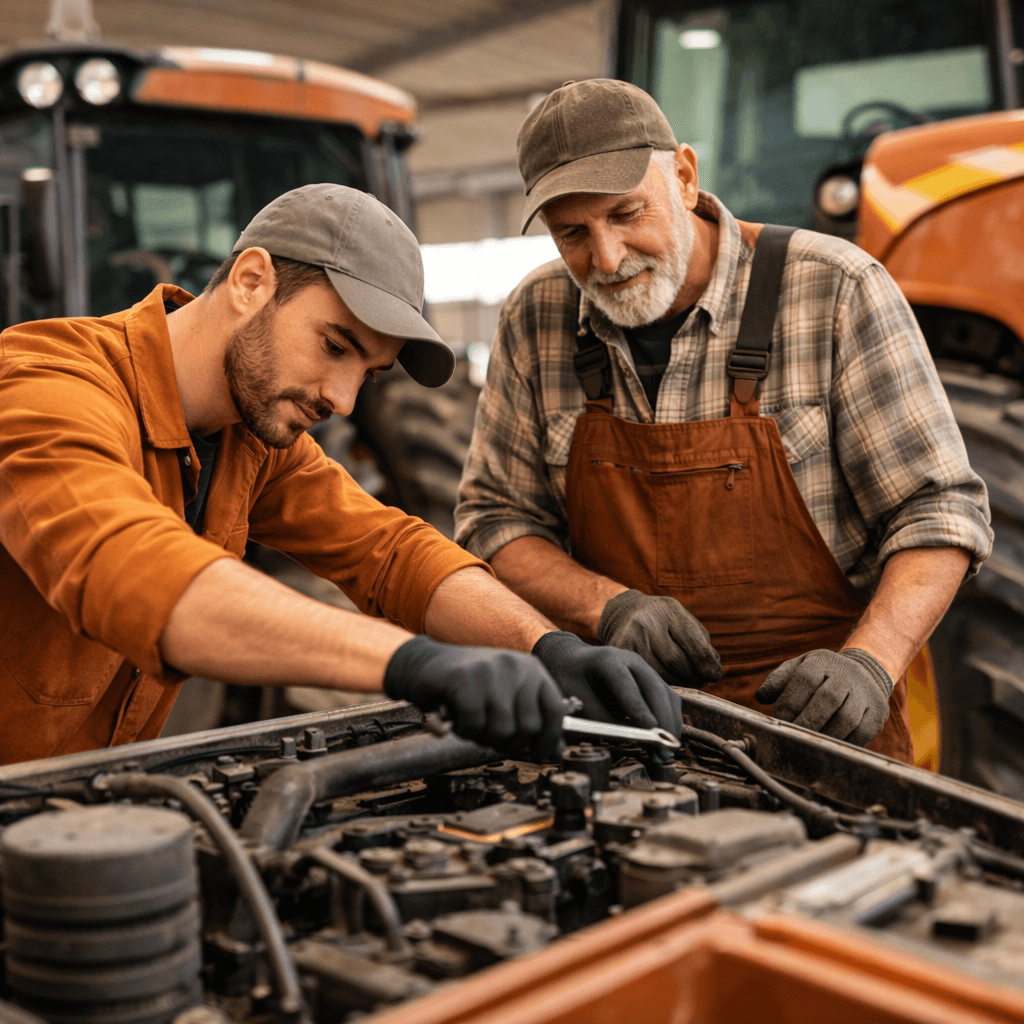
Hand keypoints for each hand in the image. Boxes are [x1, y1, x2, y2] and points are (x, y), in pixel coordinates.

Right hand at [384, 636, 563, 758]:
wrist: (426, 664)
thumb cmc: (468, 686)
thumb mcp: (507, 696)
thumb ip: (530, 718)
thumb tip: (554, 751)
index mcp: (532, 670)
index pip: (555, 710)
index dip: (549, 738)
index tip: (538, 753)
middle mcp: (516, 667)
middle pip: (529, 727)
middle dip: (508, 742)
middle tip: (489, 733)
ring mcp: (491, 671)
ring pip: (501, 730)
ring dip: (483, 736)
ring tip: (472, 721)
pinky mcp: (465, 679)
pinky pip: (474, 725)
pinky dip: (463, 730)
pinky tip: (456, 717)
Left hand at [532, 630, 682, 738]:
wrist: (573, 660)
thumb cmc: (570, 679)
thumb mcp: (574, 696)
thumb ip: (597, 716)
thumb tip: (623, 738)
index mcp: (607, 660)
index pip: (626, 684)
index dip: (639, 707)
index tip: (650, 728)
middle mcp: (632, 661)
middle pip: (654, 689)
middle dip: (662, 721)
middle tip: (663, 751)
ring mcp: (645, 670)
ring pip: (667, 695)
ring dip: (670, 724)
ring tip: (665, 753)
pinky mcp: (651, 681)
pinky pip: (667, 700)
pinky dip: (670, 720)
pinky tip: (664, 741)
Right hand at [598, 590, 721, 686]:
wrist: (624, 612)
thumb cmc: (662, 619)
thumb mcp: (683, 619)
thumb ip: (701, 642)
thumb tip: (712, 670)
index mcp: (668, 610)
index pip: (693, 643)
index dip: (707, 664)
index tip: (715, 675)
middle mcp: (646, 622)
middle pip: (676, 661)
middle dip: (694, 675)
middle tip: (703, 681)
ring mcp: (629, 638)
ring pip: (660, 673)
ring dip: (680, 682)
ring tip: (688, 681)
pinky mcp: (618, 653)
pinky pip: (645, 675)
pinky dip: (660, 682)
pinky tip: (668, 680)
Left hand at [755, 648, 892, 744]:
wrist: (862, 672)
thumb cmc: (820, 676)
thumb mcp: (798, 669)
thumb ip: (778, 681)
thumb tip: (762, 697)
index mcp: (821, 661)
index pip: (804, 680)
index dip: (790, 703)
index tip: (780, 720)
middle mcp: (846, 674)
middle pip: (828, 699)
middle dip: (807, 722)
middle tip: (793, 737)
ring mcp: (865, 693)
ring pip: (847, 719)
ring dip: (825, 735)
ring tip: (809, 744)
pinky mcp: (878, 712)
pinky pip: (862, 732)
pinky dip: (843, 742)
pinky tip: (829, 745)